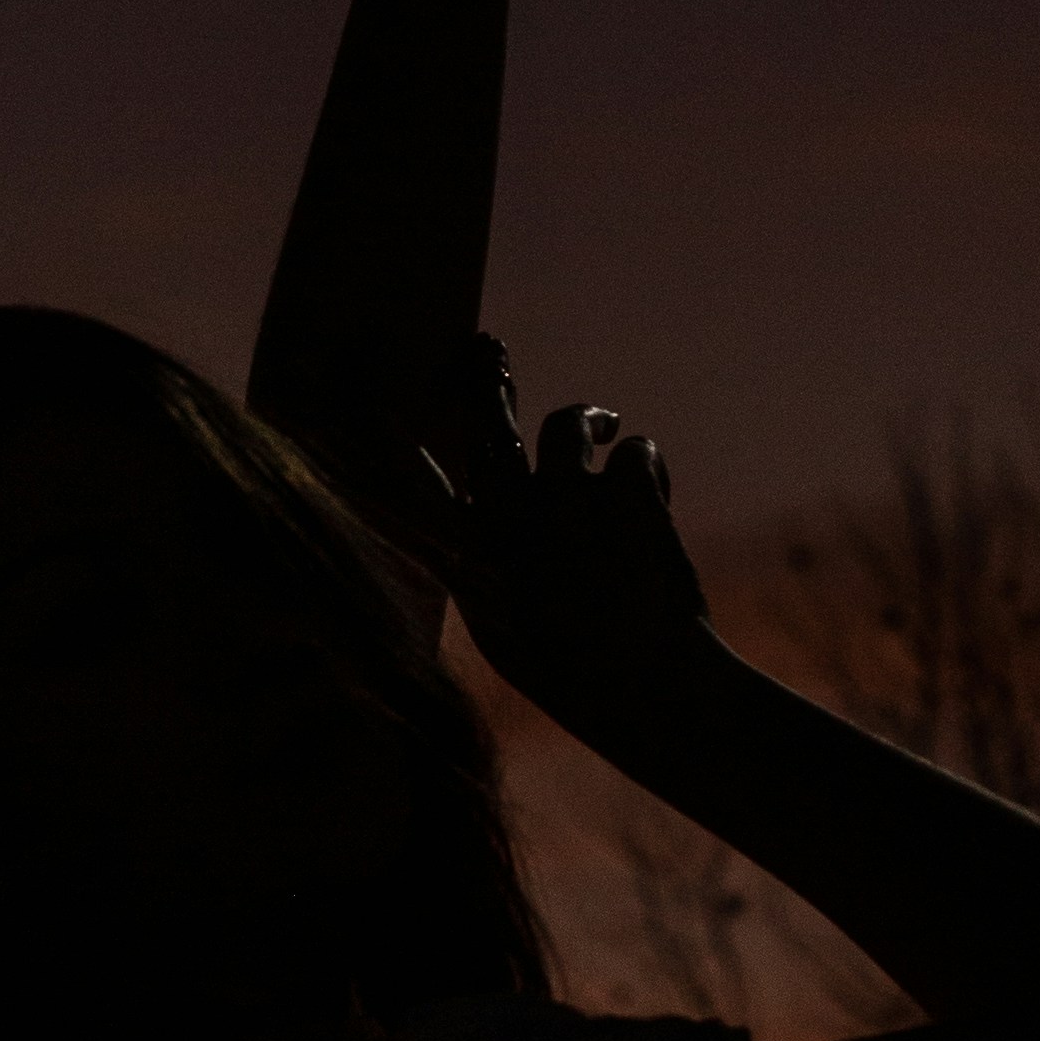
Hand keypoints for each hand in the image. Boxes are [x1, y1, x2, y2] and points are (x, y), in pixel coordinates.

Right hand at [425, 334, 716, 746]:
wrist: (646, 688)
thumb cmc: (573, 674)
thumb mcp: (504, 633)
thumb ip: (476, 574)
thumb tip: (460, 537)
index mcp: (470, 558)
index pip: (420, 484)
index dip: (400, 441)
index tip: (386, 414)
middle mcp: (510, 515)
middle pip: (488, 424)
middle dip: (487, 380)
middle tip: (491, 351)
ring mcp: (567, 496)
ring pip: (567, 422)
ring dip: (585, 418)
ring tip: (602, 423)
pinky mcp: (625, 491)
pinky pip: (634, 452)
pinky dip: (644, 465)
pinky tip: (653, 483)